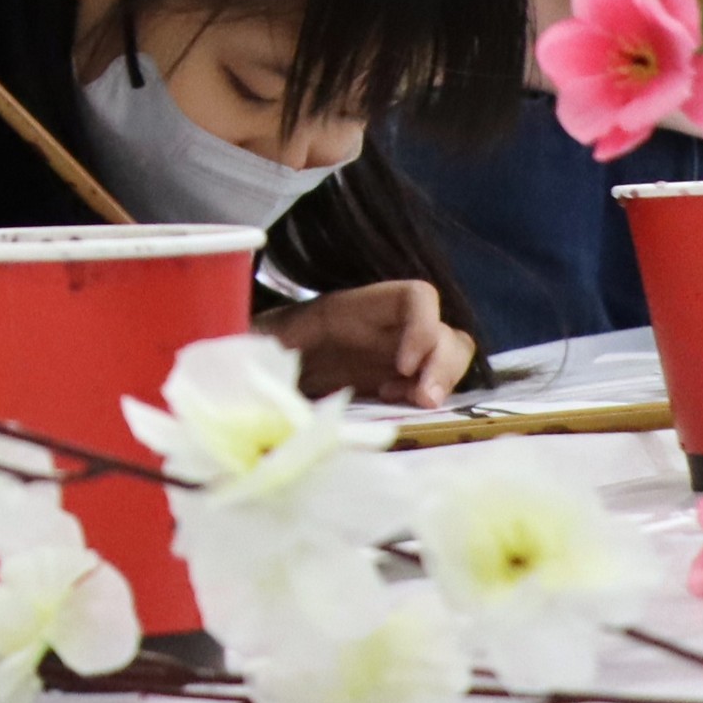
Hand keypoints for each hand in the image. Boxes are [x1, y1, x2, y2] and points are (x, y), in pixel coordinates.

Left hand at [264, 279, 470, 405]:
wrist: (272, 362)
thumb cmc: (269, 342)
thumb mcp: (269, 336)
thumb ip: (268, 339)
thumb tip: (251, 346)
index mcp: (359, 307)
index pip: (416, 297)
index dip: (422, 327)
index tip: (402, 365)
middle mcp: (389, 325)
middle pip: (446, 331)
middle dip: (444, 365)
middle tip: (423, 399)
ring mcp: (401, 351)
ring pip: (451, 356)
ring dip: (444, 382)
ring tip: (416, 403)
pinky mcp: (402, 378)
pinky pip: (437, 383)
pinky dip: (430, 398)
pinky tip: (398, 405)